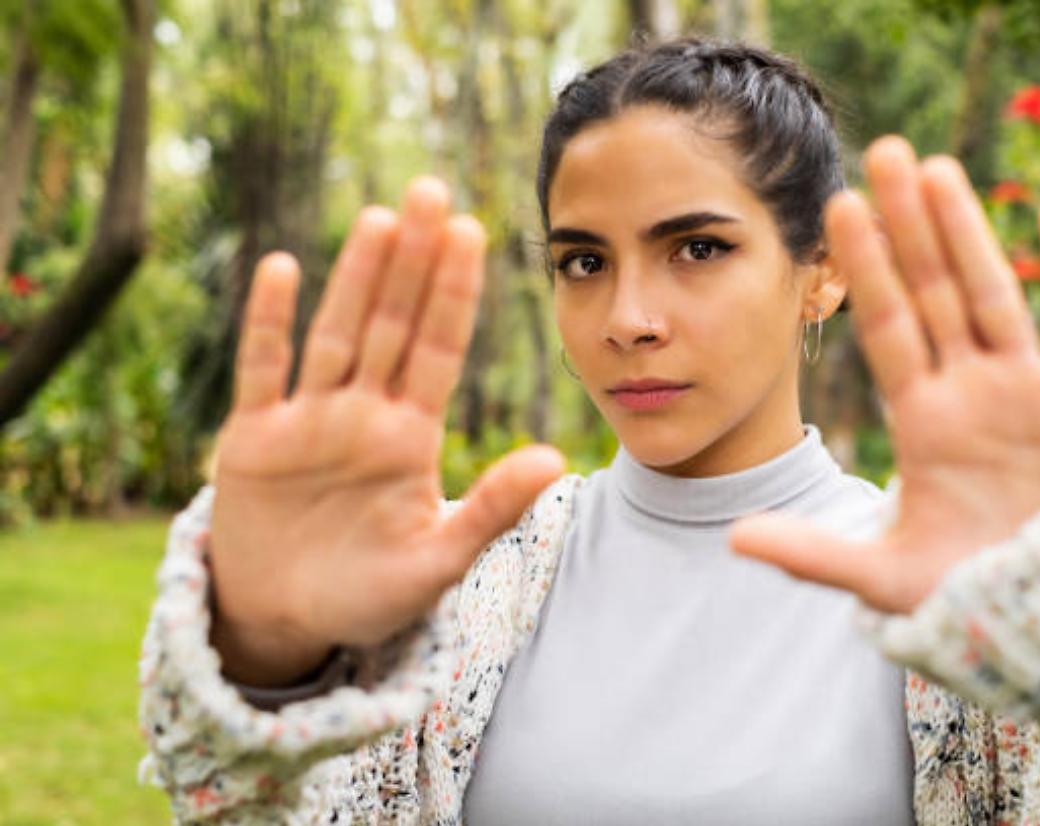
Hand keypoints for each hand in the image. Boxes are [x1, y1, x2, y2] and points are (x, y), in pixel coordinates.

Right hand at [208, 179, 564, 685]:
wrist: (284, 621)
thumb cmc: (367, 594)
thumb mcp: (437, 560)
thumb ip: (490, 509)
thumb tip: (556, 459)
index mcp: (409, 436)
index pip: (438, 349)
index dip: (454, 293)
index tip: (475, 232)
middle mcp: (362, 414)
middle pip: (391, 324)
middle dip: (412, 261)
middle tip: (431, 190)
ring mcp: (307, 420)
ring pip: (336, 334)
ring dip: (354, 278)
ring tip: (379, 218)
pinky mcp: (252, 438)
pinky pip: (261, 371)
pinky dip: (267, 324)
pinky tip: (280, 267)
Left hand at [731, 136, 1039, 614]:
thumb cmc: (974, 595)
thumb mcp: (887, 576)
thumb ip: (813, 555)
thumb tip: (732, 541)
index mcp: (924, 418)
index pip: (887, 327)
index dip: (865, 268)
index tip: (835, 208)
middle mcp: (973, 390)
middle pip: (934, 293)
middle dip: (909, 225)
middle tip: (883, 150)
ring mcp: (1030, 390)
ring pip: (994, 295)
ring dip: (969, 234)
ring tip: (939, 167)